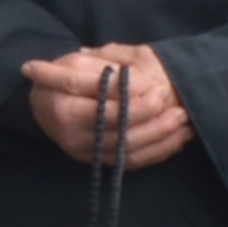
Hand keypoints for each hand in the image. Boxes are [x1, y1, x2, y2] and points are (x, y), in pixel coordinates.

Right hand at [21, 47, 194, 168]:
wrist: (43, 104)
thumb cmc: (60, 77)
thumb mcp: (74, 63)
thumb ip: (103, 68)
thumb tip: (134, 79)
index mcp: (66, 111)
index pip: (108, 111)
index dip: (137, 104)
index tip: (160, 90)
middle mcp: (74, 138)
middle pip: (122, 135)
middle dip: (156, 122)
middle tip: (180, 108)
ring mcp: (87, 153)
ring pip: (130, 152)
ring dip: (162, 139)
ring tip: (184, 122)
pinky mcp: (99, 161)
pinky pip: (132, 163)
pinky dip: (158, 152)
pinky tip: (177, 139)